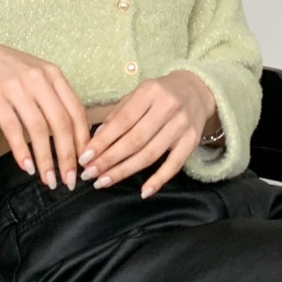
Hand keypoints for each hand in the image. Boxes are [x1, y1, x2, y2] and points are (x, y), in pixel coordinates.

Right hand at [0, 37, 89, 188]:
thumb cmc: (2, 68)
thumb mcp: (34, 74)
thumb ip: (53, 96)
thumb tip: (72, 133)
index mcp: (52, 74)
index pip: (77, 112)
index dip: (82, 141)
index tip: (84, 163)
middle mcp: (37, 78)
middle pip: (61, 124)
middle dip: (68, 157)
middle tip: (69, 180)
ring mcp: (15, 86)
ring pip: (39, 129)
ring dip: (46, 159)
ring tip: (48, 179)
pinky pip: (12, 128)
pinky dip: (21, 151)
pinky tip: (26, 166)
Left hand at [78, 70, 218, 197]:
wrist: (196, 90)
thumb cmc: (159, 94)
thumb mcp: (136, 95)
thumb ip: (116, 116)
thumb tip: (95, 141)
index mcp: (149, 92)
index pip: (122, 122)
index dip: (102, 142)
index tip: (85, 157)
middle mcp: (167, 108)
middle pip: (135, 140)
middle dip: (109, 160)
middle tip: (89, 173)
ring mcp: (182, 125)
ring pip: (150, 154)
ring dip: (125, 171)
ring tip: (104, 181)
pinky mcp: (192, 141)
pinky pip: (174, 165)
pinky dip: (159, 180)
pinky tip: (143, 192)